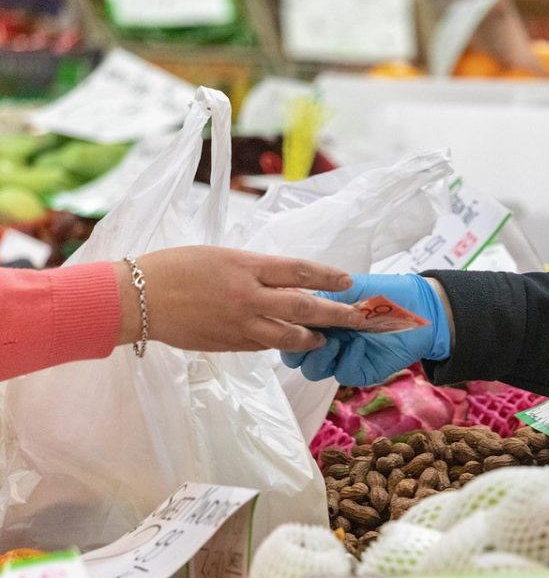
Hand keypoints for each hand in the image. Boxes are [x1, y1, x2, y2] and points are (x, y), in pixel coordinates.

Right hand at [113, 246, 365, 351]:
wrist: (137, 297)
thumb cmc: (176, 267)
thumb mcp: (221, 256)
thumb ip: (254, 270)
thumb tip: (284, 281)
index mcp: (246, 266)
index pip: (299, 271)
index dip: (328, 277)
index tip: (349, 281)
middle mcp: (248, 296)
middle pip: (303, 308)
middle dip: (335, 314)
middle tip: (356, 318)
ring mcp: (239, 324)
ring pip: (287, 336)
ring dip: (311, 338)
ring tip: (324, 338)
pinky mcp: (228, 345)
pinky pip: (262, 346)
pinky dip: (279, 344)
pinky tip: (288, 344)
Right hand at [280, 274, 452, 386]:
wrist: (422, 309)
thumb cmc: (387, 293)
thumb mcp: (350, 289)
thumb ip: (321, 298)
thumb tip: (290, 303)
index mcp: (320, 317)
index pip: (290, 327)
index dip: (287, 325)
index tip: (292, 316)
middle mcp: (326, 338)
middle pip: (294, 355)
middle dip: (297, 347)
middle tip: (311, 334)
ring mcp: (341, 356)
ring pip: (313, 369)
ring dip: (319, 356)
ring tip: (334, 340)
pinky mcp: (359, 371)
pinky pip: (342, 373)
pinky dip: (347, 360)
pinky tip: (359, 344)